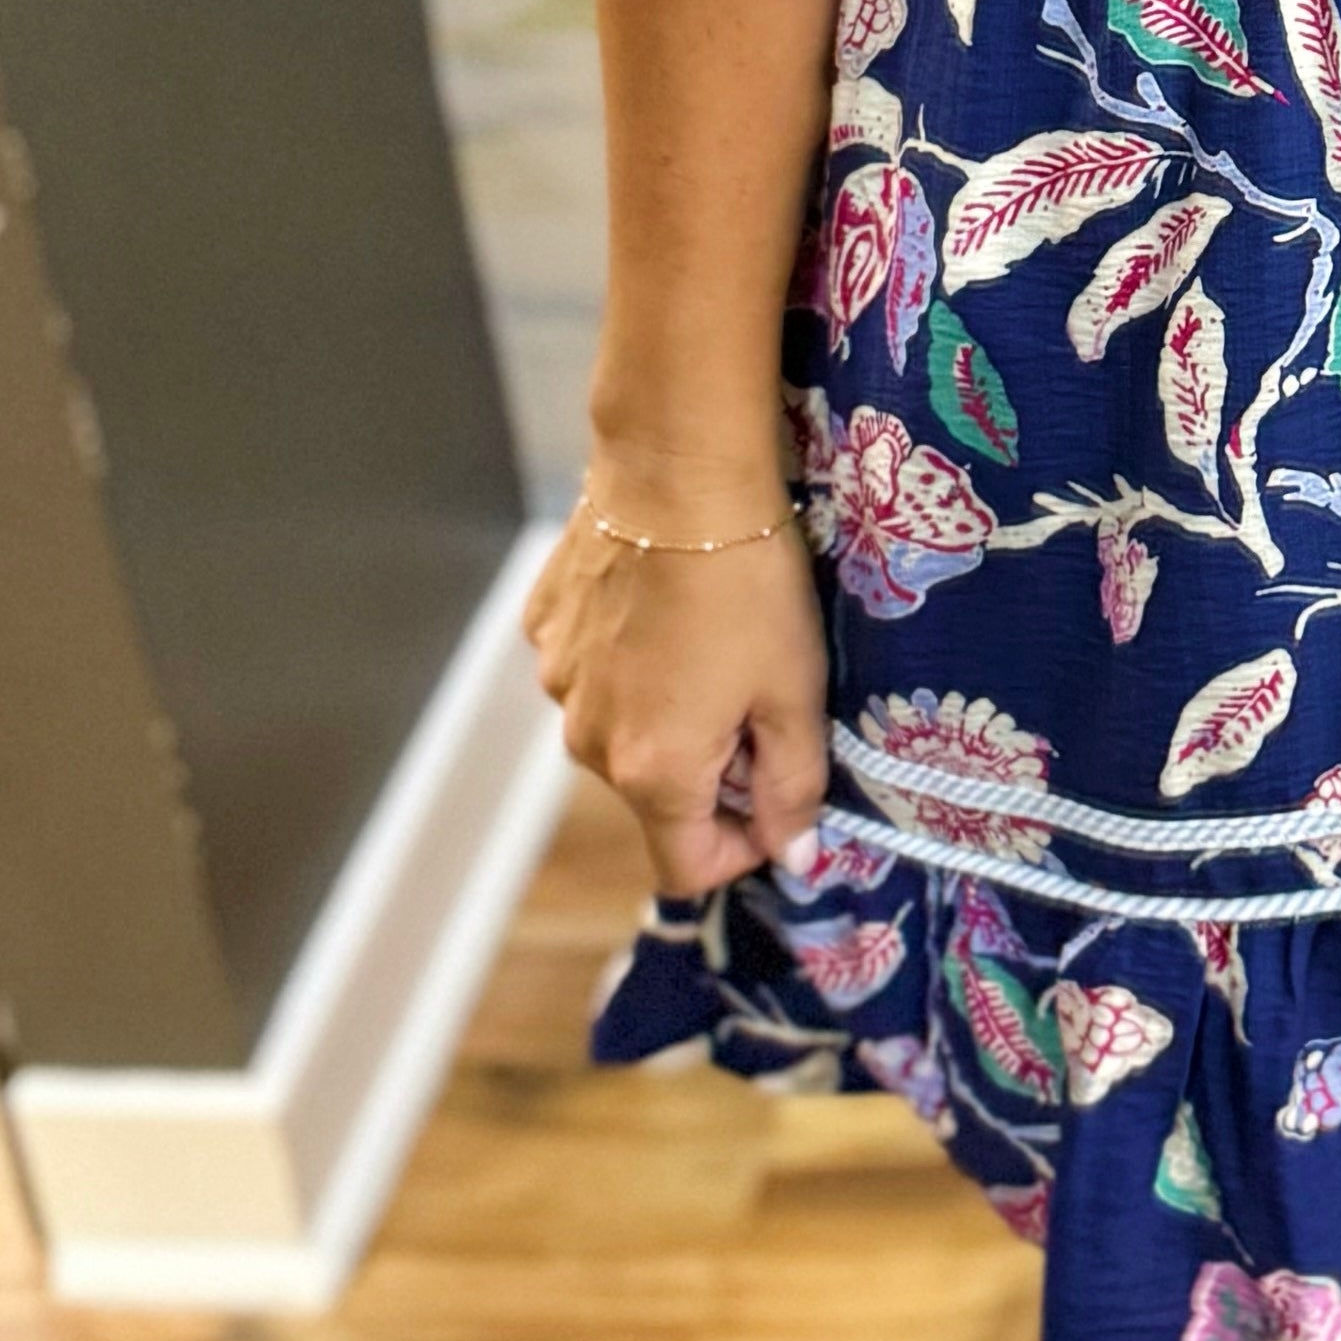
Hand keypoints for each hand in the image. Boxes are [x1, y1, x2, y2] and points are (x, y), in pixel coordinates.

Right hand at [526, 486, 831, 894]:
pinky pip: (594, 674)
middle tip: (760, 694)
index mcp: (652, 772)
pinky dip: (632, 663)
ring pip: (622, 733)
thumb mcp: (796, 690)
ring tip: (715, 641)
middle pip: (657, 797)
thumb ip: (795, 787)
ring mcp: (557, 683)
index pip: (688, 869)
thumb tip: (794, 858)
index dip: (745, 848)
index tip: (780, 796)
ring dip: (669, 715)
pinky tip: (667, 606)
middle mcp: (586, 741)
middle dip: (713, 770)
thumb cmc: (751, 582)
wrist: (677, 471)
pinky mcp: (544, 629)